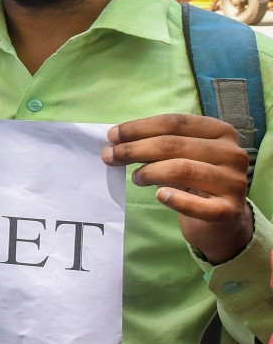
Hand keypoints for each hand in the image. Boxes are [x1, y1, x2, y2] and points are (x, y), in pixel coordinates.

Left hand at [103, 114, 252, 263]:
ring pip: (182, 169)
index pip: (174, 123)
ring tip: (135, 178)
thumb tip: (116, 140)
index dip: (139, 128)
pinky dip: (176, 199)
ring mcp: (234, 182)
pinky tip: (159, 195)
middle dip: (135, 149)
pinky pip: (198, 205)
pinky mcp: (229, 210)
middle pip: (174, 144)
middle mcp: (232, 153)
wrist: (222, 220)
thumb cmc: (195, 180)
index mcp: (221, 131)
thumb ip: (157, 143)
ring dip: (149, 172)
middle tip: (110, 156)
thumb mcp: (181, 155)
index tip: (112, 135)